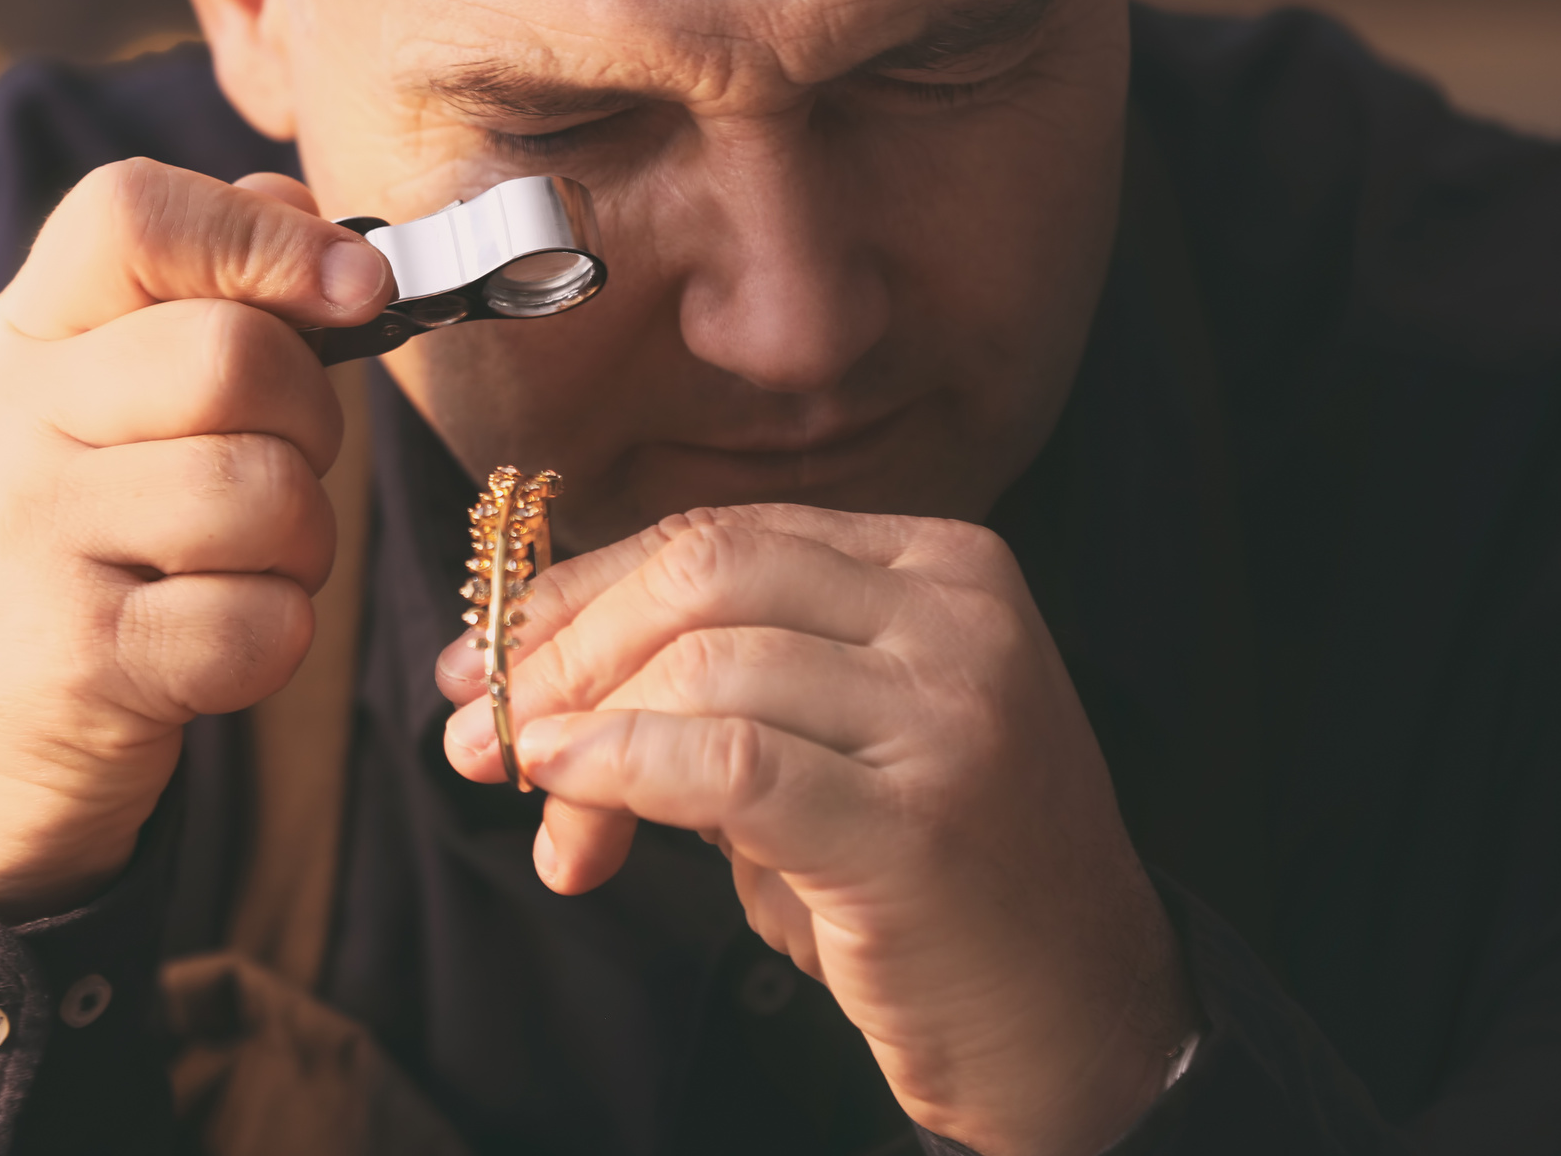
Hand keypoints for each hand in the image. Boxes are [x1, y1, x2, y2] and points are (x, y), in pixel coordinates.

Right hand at [0, 159, 390, 919]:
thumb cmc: (65, 548)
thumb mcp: (84, 400)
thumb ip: (191, 295)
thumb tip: (321, 221)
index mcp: (23, 333)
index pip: (131, 211)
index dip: (266, 236)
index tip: (350, 291)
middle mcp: (12, 419)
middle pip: (238, 358)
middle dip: (313, 421)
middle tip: (281, 469)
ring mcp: (38, 541)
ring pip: (271, 493)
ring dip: (304, 543)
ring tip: (243, 566)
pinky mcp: (85, 663)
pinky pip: (266, 622)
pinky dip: (277, 638)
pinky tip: (215, 645)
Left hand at [437, 505, 1194, 1155]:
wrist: (1080, 1024)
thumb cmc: (930, 880)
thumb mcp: (829, 741)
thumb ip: (708, 684)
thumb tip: (517, 675)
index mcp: (942, 562)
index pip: (719, 537)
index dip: (581, 592)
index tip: (485, 662)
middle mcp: (957, 615)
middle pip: (702, 574)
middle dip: (564, 647)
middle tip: (480, 733)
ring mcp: (949, 713)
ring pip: (702, 664)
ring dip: (580, 736)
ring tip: (541, 816)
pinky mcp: (917, 823)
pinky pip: (725, 761)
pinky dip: (619, 768)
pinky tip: (567, 796)